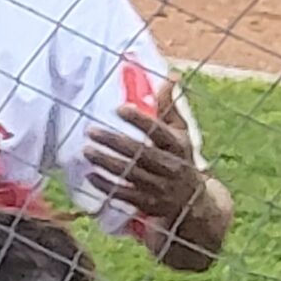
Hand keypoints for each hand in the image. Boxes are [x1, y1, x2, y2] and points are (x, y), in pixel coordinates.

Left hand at [82, 80, 203, 228]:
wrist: (194, 203)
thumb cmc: (181, 159)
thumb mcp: (181, 134)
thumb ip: (171, 107)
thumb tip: (170, 76)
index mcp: (179, 146)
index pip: (159, 132)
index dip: (140, 121)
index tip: (119, 109)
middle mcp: (171, 167)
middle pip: (141, 153)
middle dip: (114, 142)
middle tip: (91, 131)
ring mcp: (160, 188)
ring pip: (130, 174)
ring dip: (106, 162)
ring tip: (86, 150)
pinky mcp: (148, 204)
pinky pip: (125, 195)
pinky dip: (107, 186)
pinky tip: (91, 175)